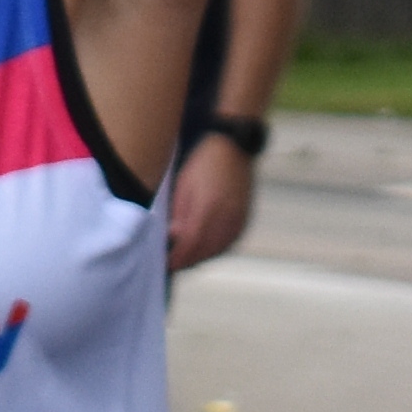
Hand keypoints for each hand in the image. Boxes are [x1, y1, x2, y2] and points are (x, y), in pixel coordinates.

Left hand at [163, 131, 259, 271]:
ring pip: (218, 249)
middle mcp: (227, 216)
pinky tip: (204, 248)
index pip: (190, 244)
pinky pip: (229, 242)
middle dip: (187, 261)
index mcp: (209, 207)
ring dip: (201, 257)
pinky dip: (215, 249)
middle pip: (204, 251)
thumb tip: (173, 237)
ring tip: (185, 259)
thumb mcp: (183, 184)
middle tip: (172, 264)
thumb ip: (179, 214)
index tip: (165, 265)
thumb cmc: (203, 162)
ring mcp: (239, 218)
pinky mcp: (245, 218)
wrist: (234, 146)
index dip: (177, 258)